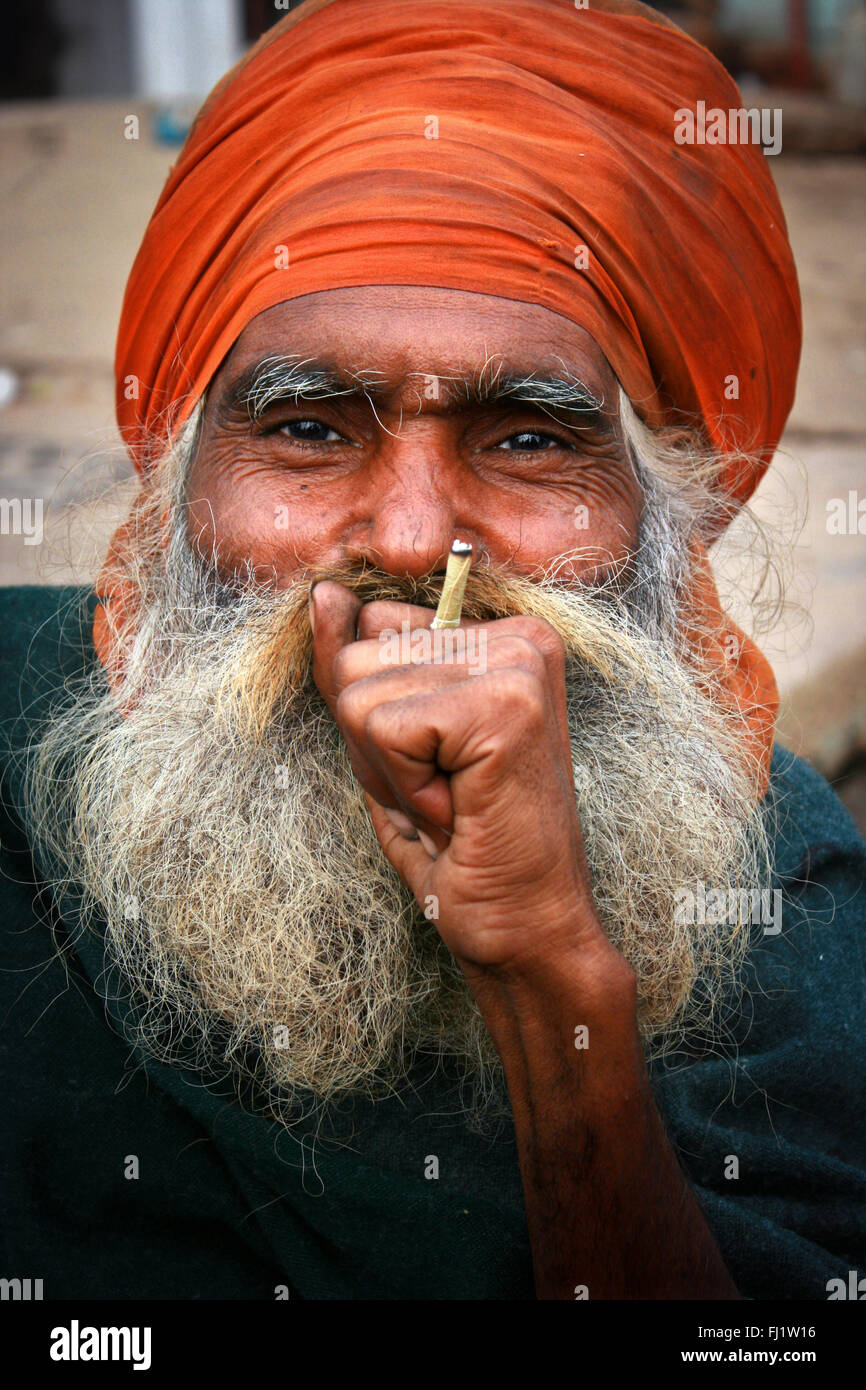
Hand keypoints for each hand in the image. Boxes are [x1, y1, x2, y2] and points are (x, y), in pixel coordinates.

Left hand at [309, 580, 607, 974]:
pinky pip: (382, 726)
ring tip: (452, 802)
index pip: (370, 625)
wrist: (522, 930)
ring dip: (390, 771)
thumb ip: (351, 663)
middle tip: (443, 792)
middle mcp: (520, 635)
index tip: (436, 765)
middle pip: (356, 658)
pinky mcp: (508, 703)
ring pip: (359, 693)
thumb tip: (322, 592)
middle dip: (376, 744)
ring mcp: (519, 663)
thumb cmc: (458, 846)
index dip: (376, 715)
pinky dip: (405, 787)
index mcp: (501, 635)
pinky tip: (458, 810)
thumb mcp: (383, 743)